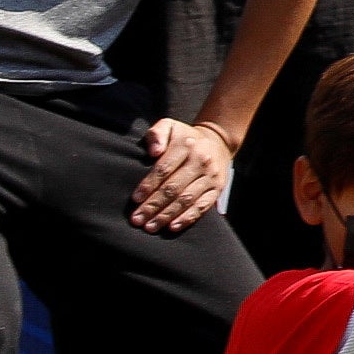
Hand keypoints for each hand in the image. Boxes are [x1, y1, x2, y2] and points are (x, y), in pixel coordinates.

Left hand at [132, 116, 234, 231]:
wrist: (217, 142)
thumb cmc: (183, 138)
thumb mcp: (169, 126)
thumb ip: (156, 134)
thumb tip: (153, 151)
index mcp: (186, 145)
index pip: (164, 168)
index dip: (148, 185)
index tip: (135, 199)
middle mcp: (201, 160)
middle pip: (173, 187)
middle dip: (153, 205)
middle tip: (137, 220)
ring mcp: (211, 176)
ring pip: (186, 199)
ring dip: (167, 215)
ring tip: (150, 227)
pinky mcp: (218, 188)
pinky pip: (202, 206)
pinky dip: (188, 218)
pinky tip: (173, 227)